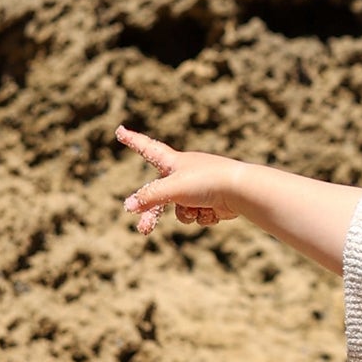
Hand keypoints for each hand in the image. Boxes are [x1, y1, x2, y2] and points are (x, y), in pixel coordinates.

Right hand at [116, 127, 245, 237]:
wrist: (241, 191)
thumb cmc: (206, 182)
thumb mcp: (172, 189)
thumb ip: (148, 198)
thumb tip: (128, 206)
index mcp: (172, 162)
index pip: (146, 148)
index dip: (132, 140)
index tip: (120, 130)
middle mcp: (184, 173)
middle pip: (159, 195)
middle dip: (153, 213)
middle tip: (143, 230)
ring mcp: (197, 188)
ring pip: (180, 210)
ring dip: (187, 214)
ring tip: (198, 208)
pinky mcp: (210, 201)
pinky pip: (197, 215)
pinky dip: (203, 217)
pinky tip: (213, 210)